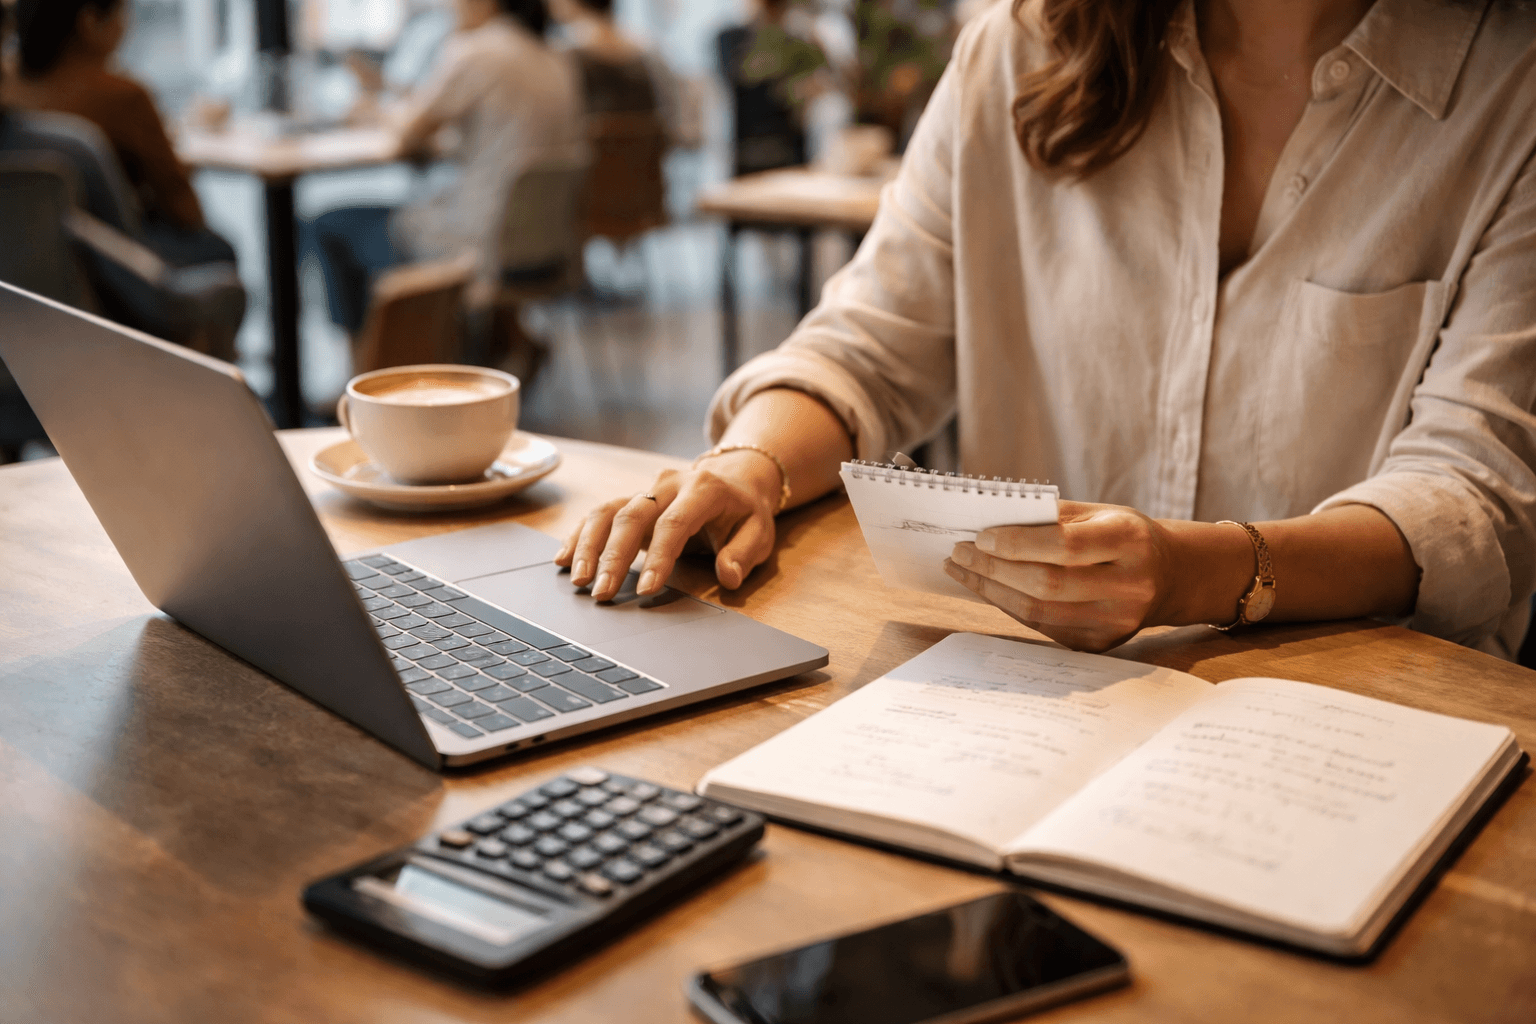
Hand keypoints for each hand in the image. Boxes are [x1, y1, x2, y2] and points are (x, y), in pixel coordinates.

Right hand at [554, 454, 781, 601]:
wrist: (735, 479)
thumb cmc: (745, 512)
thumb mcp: (760, 532)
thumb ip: (743, 553)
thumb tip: (728, 577)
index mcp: (703, 489)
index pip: (674, 523)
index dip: (659, 557)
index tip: (646, 589)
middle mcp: (668, 484)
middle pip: (632, 515)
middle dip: (614, 556)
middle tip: (602, 593)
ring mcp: (645, 489)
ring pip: (608, 511)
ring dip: (589, 546)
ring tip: (578, 580)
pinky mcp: (630, 500)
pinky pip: (599, 514)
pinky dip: (579, 536)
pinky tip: (563, 559)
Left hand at [943, 501, 1175, 652]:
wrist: (1168, 575)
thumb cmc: (1123, 535)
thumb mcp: (1098, 512)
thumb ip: (1050, 517)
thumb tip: (987, 525)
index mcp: (1129, 541)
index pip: (1065, 546)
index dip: (1017, 544)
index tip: (979, 537)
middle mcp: (1129, 585)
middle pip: (1047, 584)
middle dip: (993, 569)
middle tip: (959, 553)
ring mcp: (1116, 621)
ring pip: (1039, 612)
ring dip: (992, 590)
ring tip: (963, 570)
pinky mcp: (1100, 643)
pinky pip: (1042, 626)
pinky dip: (1009, 605)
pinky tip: (989, 588)